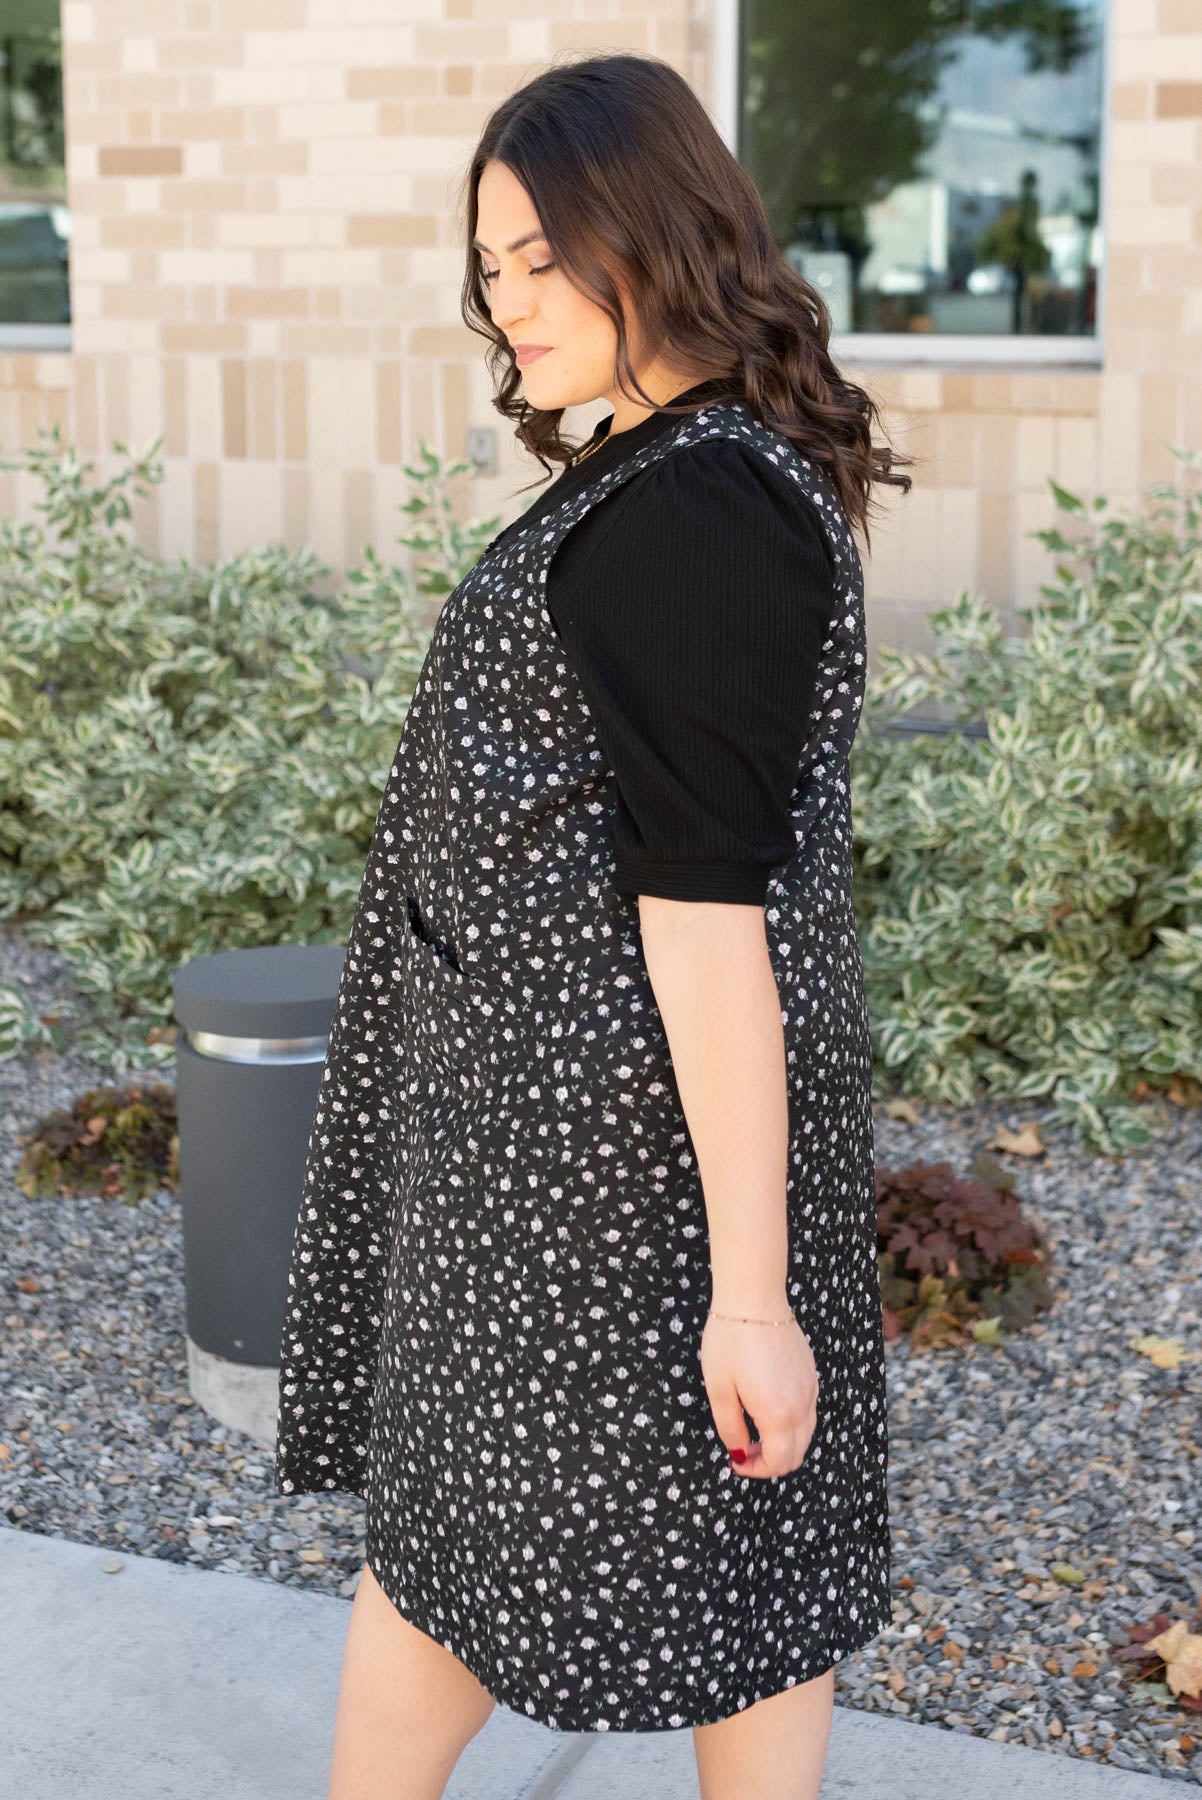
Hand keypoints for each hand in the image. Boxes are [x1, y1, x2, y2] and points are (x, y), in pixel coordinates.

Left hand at [699, 1306, 817, 1477]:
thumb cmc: (730, 1340)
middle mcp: (802, 1405)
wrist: (753, 1298)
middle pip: (796, 1453)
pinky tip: (767, 1408)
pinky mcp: (811, 1373)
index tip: (735, 1461)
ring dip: (782, 1443)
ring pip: (806, 1434)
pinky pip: (808, 1411)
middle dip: (770, 1461)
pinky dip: (792, 1424)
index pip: (778, 1462)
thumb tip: (738, 1451)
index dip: (756, 1470)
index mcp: (778, 1413)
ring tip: (753, 1432)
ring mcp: (810, 1388)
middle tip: (742, 1450)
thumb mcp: (720, 1389)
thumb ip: (730, 1428)